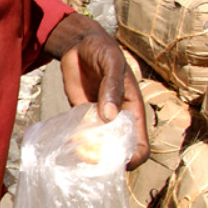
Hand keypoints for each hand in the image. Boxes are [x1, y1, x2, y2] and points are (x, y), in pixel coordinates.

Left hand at [45, 14, 149, 169]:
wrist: (79, 45)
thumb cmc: (103, 51)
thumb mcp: (111, 64)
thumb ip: (111, 87)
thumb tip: (109, 116)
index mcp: (133, 110)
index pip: (141, 144)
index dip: (133, 157)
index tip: (118, 162)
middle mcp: (117, 119)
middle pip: (118, 151)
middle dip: (108, 160)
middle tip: (90, 162)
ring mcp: (98, 119)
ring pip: (98, 146)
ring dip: (89, 154)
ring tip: (76, 156)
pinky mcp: (81, 116)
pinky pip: (80, 135)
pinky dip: (75, 143)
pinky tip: (67, 145)